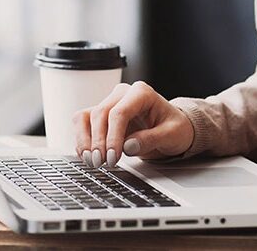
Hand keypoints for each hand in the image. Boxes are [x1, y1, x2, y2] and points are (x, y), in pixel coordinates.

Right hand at [72, 81, 193, 167]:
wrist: (172, 128)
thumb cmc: (174, 127)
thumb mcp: (172, 134)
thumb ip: (151, 139)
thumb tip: (128, 146)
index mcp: (141, 93)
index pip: (119, 112)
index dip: (113, 136)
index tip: (113, 157)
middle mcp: (122, 94)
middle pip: (100, 114)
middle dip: (98, 141)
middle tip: (101, 163)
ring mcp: (110, 104)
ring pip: (85, 117)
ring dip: (85, 140)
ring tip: (91, 161)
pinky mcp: (102, 117)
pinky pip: (83, 124)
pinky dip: (82, 141)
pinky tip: (87, 156)